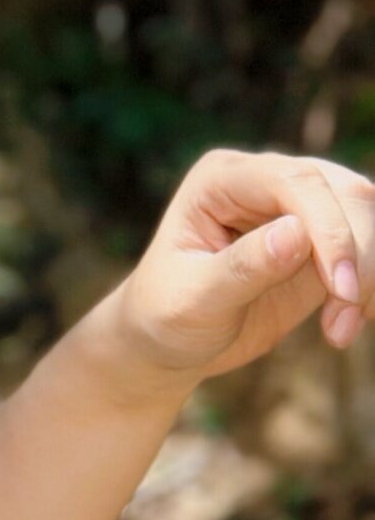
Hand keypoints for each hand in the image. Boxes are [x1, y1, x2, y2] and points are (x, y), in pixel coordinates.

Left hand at [102, 146, 374, 387]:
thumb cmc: (165, 314)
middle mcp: (262, 179)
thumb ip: (243, 266)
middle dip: (358, 256)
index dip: (331, 230)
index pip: (295, 181)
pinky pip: (368, 246)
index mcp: (219, 179)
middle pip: (343, 193)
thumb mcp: (195, 298)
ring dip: (371, 273)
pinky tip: (353, 321)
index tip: (342, 289)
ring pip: (366, 215)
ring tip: (341, 329)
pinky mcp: (321, 237)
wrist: (167, 339)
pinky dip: (372, 280)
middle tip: (346, 318)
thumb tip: (297, 232)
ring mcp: (297, 204)